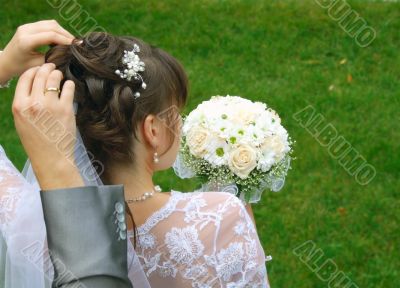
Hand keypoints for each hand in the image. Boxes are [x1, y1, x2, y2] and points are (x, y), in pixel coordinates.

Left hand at [0, 20, 73, 82]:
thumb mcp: (38, 66)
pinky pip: (46, 24)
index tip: (77, 46)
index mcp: (26, 41)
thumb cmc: (21, 68)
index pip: (51, 35)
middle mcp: (25, 30)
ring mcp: (26, 26)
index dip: (66, 39)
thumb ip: (52, 59)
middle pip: (52, 26)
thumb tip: (69, 56)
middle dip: (66, 34)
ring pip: (50, 23)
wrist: (6, 62)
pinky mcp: (29, 26)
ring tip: (71, 42)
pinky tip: (62, 39)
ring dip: (62, 31)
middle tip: (77, 44)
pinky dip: (57, 30)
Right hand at [12, 63, 83, 189]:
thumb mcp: (22, 122)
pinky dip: (69, 84)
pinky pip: (68, 89)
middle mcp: (34, 103)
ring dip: (57, 74)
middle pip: (40, 75)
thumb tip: (33, 87)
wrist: (51, 158)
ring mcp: (51, 105)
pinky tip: (69, 85)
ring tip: (60, 75)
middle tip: (52, 66)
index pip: (25, 78)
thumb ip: (25, 104)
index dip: (33, 71)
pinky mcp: (66, 109)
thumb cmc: (36, 141)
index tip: (39, 69)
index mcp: (19, 106)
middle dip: (46, 68)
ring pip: (54, 78)